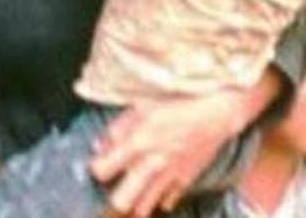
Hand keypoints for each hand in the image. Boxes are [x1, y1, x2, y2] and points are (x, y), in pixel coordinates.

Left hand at [90, 80, 274, 217]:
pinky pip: (167, 201)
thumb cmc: (177, 105)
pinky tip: (156, 187)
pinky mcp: (186, 181)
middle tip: (113, 186)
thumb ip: (116, 129)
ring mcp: (169, 176)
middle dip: (112, 197)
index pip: (101, 170)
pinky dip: (159, 198)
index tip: (98, 163)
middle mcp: (151, 165)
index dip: (96, 168)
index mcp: (136, 144)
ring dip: (135, 202)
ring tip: (132, 192)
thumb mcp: (139, 108)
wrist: (216, 113)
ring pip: (144, 207)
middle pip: (121, 200)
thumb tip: (98, 146)